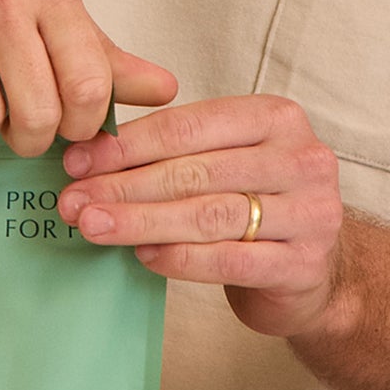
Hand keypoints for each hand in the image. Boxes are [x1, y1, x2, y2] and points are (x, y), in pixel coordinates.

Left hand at [57, 95, 344, 338]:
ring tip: (94, 227)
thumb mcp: (225, 161)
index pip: (189, 127)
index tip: (76, 162)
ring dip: (142, 221)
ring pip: (209, 215)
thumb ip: (173, 150)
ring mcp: (311, 213)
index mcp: (276, 118)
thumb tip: (88, 156)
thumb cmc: (255, 206)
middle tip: (74, 201)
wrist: (314, 271)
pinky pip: (230, 260)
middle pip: (194, 171)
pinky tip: (143, 256)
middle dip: (124, 186)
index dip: (127, 145)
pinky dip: (180, 258)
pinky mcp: (304, 264)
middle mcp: (301, 159)